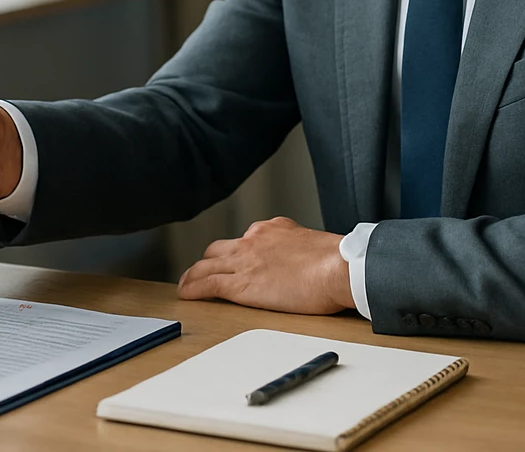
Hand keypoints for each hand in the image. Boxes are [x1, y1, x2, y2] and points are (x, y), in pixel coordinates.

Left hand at [177, 217, 353, 315]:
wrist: (339, 267)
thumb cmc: (339, 262)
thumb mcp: (317, 245)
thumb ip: (303, 251)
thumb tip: (310, 262)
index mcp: (274, 229)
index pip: (246, 239)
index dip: (237, 253)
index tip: (237, 262)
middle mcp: (254, 240)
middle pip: (219, 249)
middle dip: (210, 261)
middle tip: (203, 272)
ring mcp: (245, 261)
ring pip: (206, 265)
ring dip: (193, 275)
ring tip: (185, 285)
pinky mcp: (241, 284)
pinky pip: (207, 284)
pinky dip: (193, 289)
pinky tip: (186, 294)